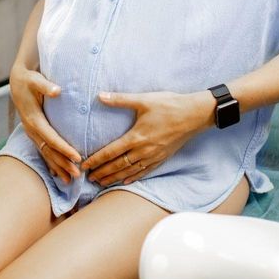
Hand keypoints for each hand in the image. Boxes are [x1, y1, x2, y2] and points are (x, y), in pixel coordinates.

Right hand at [9, 67, 81, 182]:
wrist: (17, 81)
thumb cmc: (29, 80)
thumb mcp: (36, 80)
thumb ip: (46, 86)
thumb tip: (57, 91)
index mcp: (33, 119)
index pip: (51, 138)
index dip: (64, 148)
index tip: (77, 157)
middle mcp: (31, 129)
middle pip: (49, 150)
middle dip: (62, 163)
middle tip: (77, 175)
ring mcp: (31, 132)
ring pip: (45, 153)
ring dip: (57, 166)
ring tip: (70, 180)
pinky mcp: (34, 133)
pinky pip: (43, 150)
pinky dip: (51, 162)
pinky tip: (59, 173)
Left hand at [81, 90, 211, 186]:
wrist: (194, 114)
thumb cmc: (169, 105)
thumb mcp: (143, 99)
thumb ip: (120, 99)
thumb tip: (99, 95)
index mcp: (136, 137)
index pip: (110, 152)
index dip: (96, 160)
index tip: (84, 166)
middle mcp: (143, 150)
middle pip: (118, 165)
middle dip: (102, 172)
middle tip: (89, 179)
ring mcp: (154, 156)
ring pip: (130, 171)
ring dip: (115, 178)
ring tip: (102, 183)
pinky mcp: (163, 157)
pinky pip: (145, 171)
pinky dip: (134, 177)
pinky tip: (127, 180)